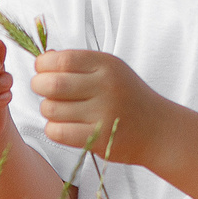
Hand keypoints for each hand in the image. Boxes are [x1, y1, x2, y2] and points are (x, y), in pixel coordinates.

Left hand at [31, 48, 168, 165]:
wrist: (158, 130)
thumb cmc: (127, 97)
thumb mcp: (111, 70)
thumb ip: (79, 64)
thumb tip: (42, 60)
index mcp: (106, 65)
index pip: (61, 59)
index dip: (43, 65)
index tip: (43, 71)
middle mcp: (105, 87)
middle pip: (51, 84)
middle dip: (39, 86)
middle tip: (44, 91)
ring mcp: (103, 114)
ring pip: (51, 109)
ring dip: (48, 110)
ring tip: (59, 110)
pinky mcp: (99, 139)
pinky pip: (57, 132)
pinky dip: (53, 129)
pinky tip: (64, 126)